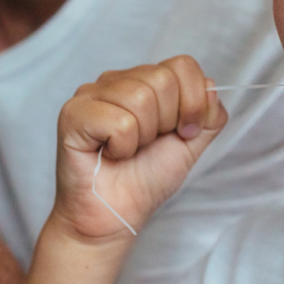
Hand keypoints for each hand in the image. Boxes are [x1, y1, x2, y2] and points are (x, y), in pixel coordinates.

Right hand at [53, 57, 226, 244]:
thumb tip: (211, 86)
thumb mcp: (190, 144)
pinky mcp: (72, 114)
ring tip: (126, 151)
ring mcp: (90, 95)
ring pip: (140, 98)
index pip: (182, 65)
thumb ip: (208, 115)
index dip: (193, 102)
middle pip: (162, 79)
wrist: (114, 218)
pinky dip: (123, 147)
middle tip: (147, 145)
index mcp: (142, 81)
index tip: (184, 133)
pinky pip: (119, 121)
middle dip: (167, 122)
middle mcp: (114, 81)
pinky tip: (109, 154)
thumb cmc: (145, 180)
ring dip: (143, 137)